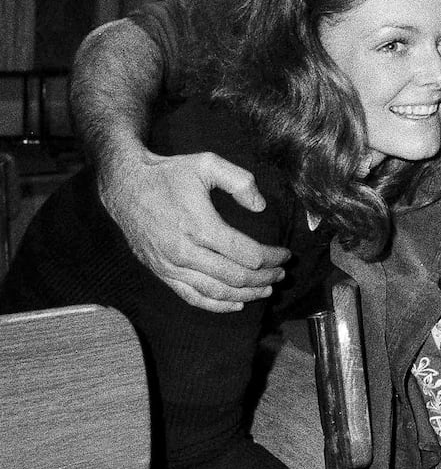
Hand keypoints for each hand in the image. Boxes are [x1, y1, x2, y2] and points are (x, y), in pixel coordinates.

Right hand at [99, 146, 288, 311]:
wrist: (125, 186)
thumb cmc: (170, 174)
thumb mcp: (208, 163)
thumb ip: (240, 181)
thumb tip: (260, 206)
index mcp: (200, 226)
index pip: (247, 254)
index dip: (272, 258)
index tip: (286, 254)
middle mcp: (185, 251)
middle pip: (235, 277)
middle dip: (264, 278)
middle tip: (282, 274)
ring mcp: (170, 266)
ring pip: (215, 292)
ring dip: (246, 295)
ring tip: (267, 291)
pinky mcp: (161, 272)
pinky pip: (191, 297)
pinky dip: (216, 305)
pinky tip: (236, 304)